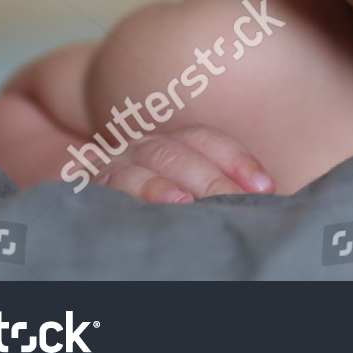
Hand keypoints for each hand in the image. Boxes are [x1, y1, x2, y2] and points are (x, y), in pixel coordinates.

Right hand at [94, 124, 274, 203]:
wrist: (88, 211)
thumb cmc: (154, 207)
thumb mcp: (187, 191)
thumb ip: (220, 192)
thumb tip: (264, 203)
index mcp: (173, 145)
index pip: (207, 140)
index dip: (237, 159)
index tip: (265, 186)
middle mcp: (145, 148)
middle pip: (180, 153)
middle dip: (212, 179)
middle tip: (237, 202)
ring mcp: (115, 163)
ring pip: (144, 165)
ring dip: (163, 185)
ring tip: (184, 204)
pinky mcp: (88, 186)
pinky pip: (105, 185)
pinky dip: (125, 195)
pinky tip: (141, 212)